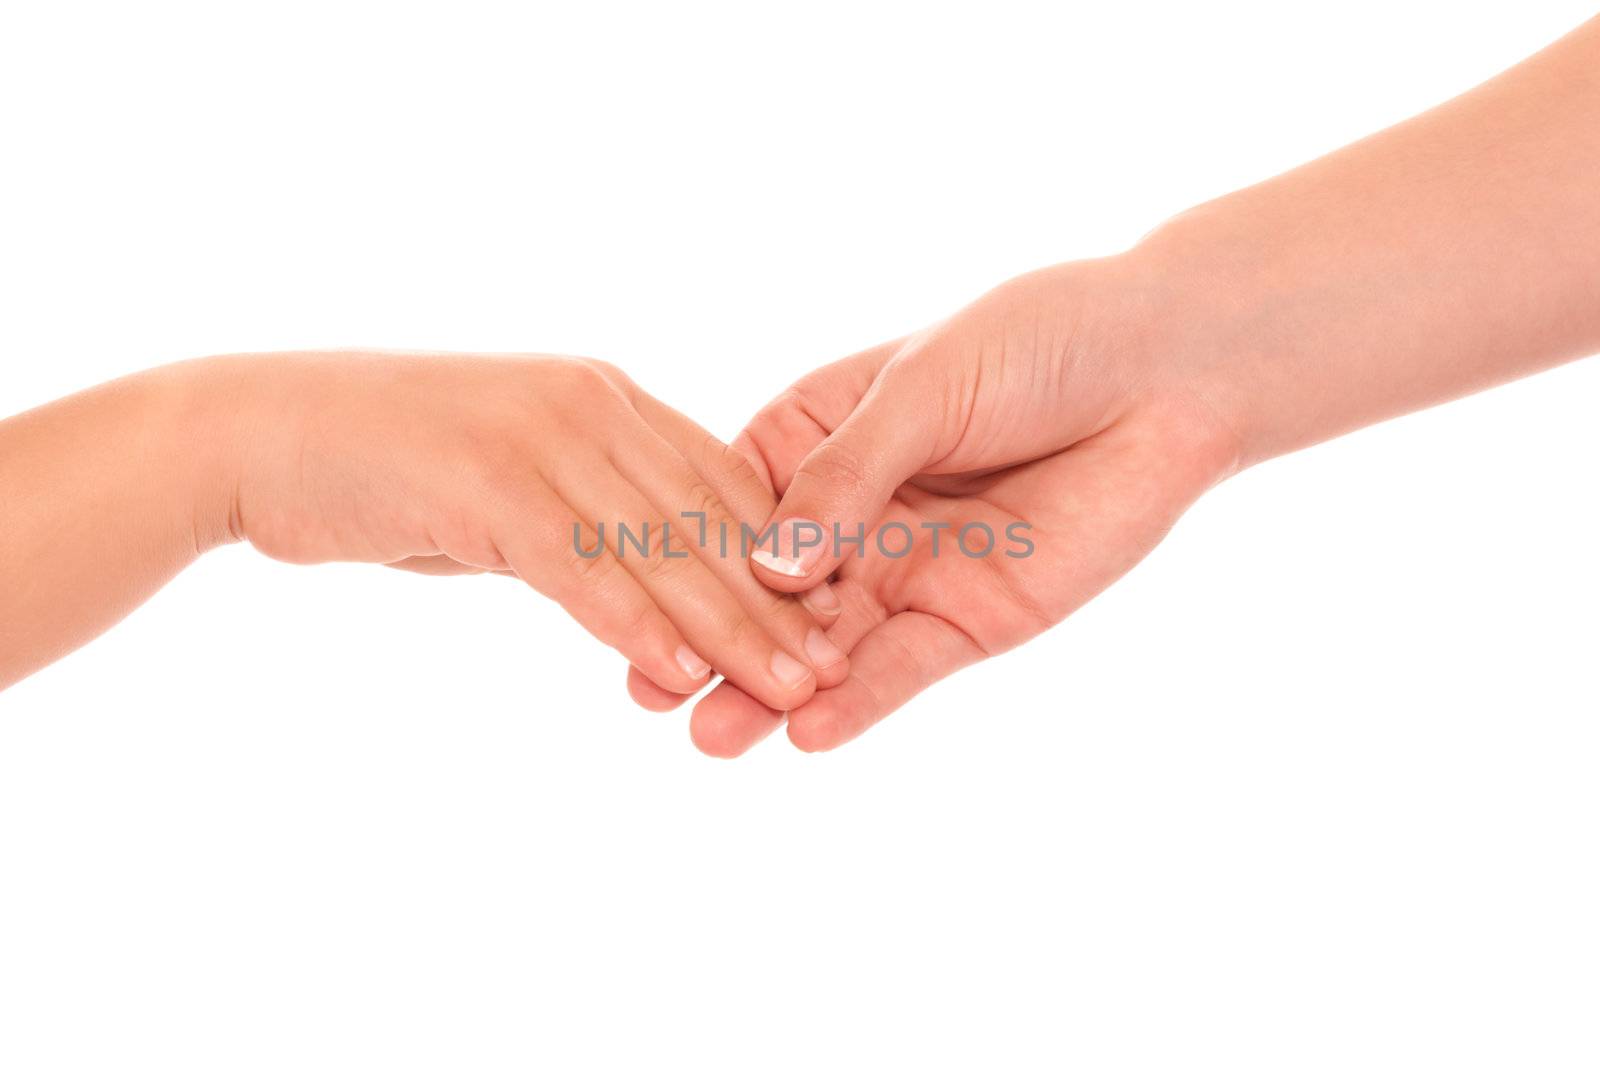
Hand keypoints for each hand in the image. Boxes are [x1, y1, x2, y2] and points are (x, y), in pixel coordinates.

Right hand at [209, 351, 847, 709]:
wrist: (260, 432)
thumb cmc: (388, 465)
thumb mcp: (512, 482)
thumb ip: (583, 516)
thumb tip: (639, 578)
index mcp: (606, 399)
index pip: (721, 483)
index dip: (784, 558)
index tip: (832, 622)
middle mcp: (590, 405)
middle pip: (709, 517)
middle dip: (778, 603)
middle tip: (837, 671)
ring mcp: (539, 436)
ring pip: (661, 544)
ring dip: (731, 625)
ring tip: (793, 687)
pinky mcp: (485, 478)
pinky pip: (578, 562)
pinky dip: (633, 620)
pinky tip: (679, 671)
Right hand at [625, 256, 1238, 753]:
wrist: (1166, 370)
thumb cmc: (1037, 341)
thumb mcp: (922, 386)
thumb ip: (846, 476)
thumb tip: (769, 566)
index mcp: (818, 437)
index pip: (734, 507)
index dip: (684, 557)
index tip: (627, 603)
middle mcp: (851, 513)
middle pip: (768, 590)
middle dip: (715, 640)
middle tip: (648, 696)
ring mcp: (905, 570)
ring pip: (826, 644)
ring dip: (771, 692)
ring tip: (711, 738)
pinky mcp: (968, 617)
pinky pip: (903, 667)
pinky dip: (859, 700)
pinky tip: (809, 732)